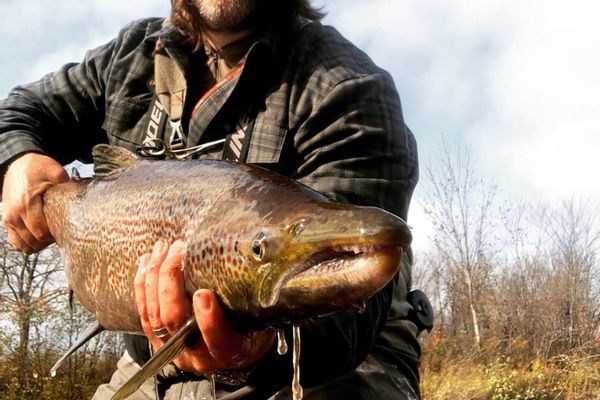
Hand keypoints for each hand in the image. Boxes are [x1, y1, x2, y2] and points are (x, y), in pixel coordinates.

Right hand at [2, 152, 68, 253]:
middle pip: (34, 242)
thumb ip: (67, 186)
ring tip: (51, 235)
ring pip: (23, 245)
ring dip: (38, 245)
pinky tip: (39, 237)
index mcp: (26, 204)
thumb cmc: (37, 167)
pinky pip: (16, 242)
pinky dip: (27, 243)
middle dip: (49, 241)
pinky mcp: (7, 221)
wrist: (18, 163)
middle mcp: (14, 215)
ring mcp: (9, 219)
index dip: (55, 235)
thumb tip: (80, 200)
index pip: (41, 233)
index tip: (65, 229)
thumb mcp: (56, 171)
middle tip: (61, 232)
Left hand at [134, 240, 275, 373]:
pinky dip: (142, 287)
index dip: (208, 320)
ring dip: (154, 278)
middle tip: (178, 251)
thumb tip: (243, 260)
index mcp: (229, 351)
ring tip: (161, 248)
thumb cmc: (249, 328)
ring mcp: (174, 350)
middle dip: (171, 283)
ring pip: (154, 316)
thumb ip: (246, 300)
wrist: (233, 352)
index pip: (218, 341)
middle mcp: (198, 355)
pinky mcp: (158, 342)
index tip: (204, 293)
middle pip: (175, 322)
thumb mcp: (257, 318)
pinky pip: (143, 315)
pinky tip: (146, 263)